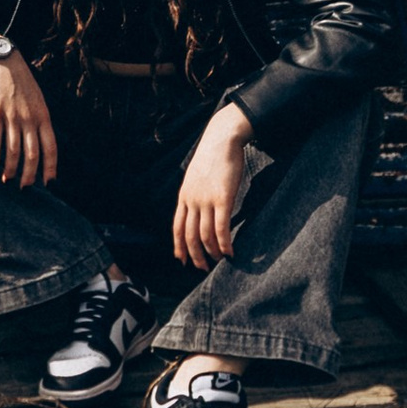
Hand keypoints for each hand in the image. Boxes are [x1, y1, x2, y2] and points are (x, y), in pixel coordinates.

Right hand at [0, 52, 58, 188]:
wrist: (3, 60)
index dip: (50, 167)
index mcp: (44, 116)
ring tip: (7, 180)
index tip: (48, 183)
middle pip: (32, 154)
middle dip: (29, 175)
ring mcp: (12, 115)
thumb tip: (42, 146)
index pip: (51, 148)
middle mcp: (30, 118)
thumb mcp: (39, 101)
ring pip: (13, 150)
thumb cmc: (22, 83)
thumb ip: (40, 122)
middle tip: (24, 188)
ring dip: (10, 169)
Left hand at [172, 104, 252, 266]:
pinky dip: (224, 243)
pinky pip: (222, 228)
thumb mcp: (195, 176)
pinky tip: (230, 252)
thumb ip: (194, 193)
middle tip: (202, 268)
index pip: (177, 228)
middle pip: (189, 236)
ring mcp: (206, 201)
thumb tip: (197, 207)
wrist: (222, 139)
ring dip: (212, 252)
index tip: (181, 260)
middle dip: (195, 255)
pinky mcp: (223, 199)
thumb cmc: (212, 157)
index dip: (178, 246)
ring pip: (206, 235)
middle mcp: (192, 201)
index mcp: (184, 196)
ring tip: (219, 261)